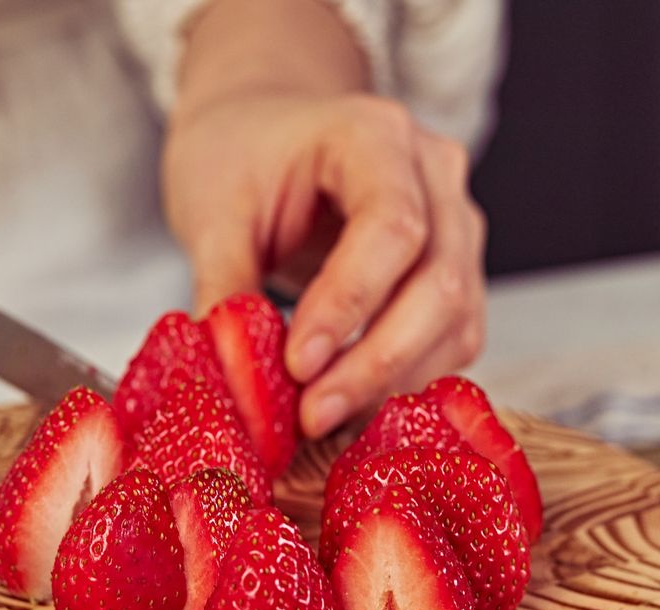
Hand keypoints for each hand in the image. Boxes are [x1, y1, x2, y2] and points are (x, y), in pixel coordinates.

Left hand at [165, 0, 486, 438]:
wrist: (265, 133)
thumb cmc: (240, 154)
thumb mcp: (213, 209)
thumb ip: (225, 287)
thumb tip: (235, 379)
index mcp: (375, 135)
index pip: (391, 228)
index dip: (348, 305)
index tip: (297, 364)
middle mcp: (434, 178)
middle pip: (441, 283)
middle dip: (375, 362)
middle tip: (311, 414)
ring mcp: (453, 226)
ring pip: (456, 321)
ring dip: (392, 382)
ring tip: (324, 416)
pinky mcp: (451, 272)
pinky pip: (451, 338)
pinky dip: (405, 379)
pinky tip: (352, 401)